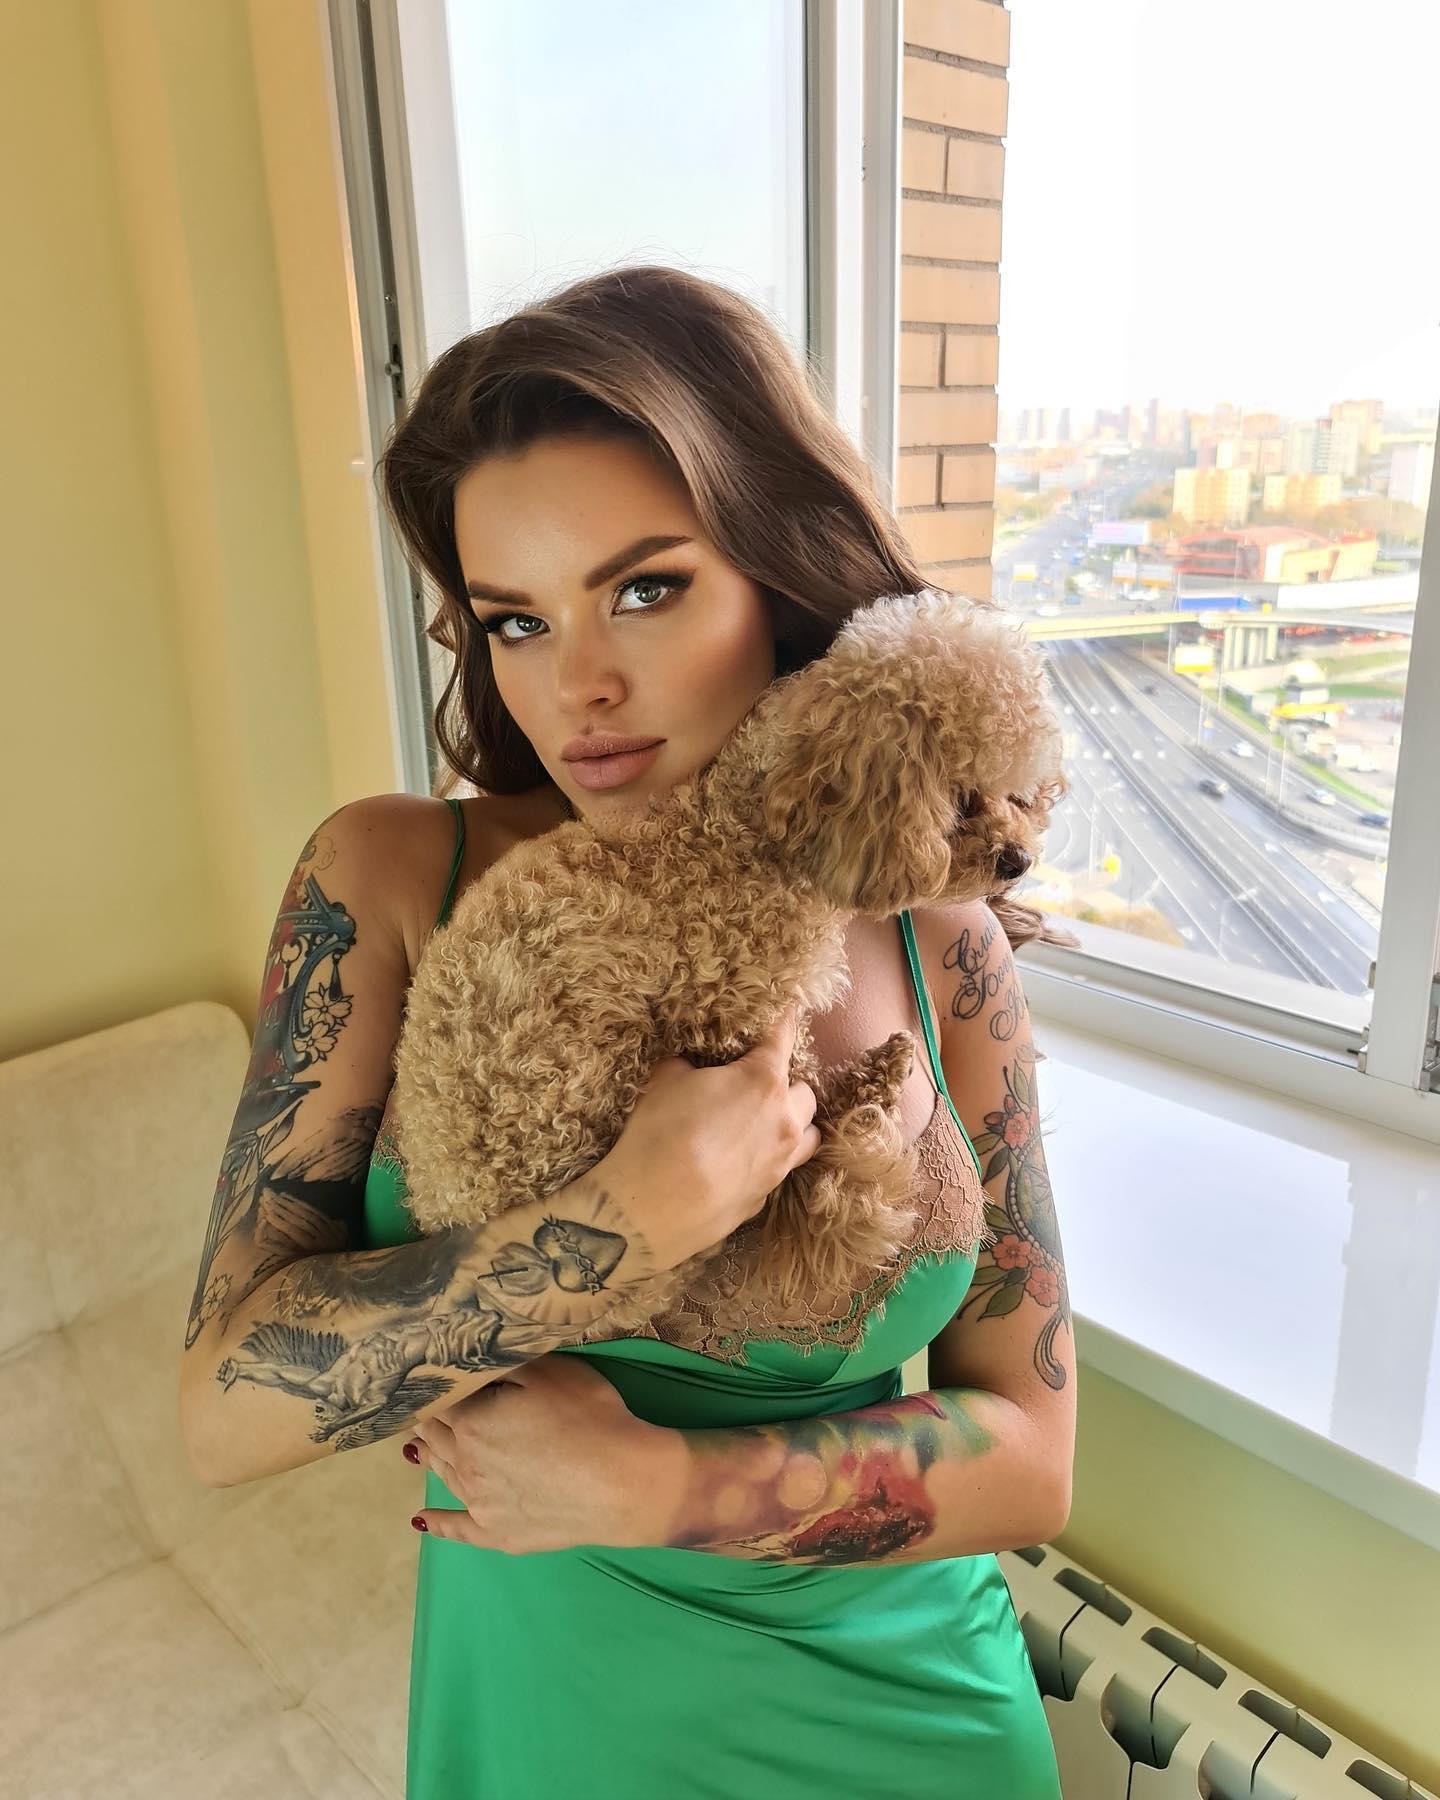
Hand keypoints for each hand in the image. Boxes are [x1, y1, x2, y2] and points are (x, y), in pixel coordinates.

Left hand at [402, 1353, 682, 1553]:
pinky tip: (420, 1521)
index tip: (424, 1380)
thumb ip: (500, 1365)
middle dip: (425, 1422)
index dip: (431, 1390)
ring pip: (444, 1475)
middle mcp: (465, 1463)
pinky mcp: (500, 1534)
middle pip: (435, 1438)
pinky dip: (437, 1523)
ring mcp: (480, 1504)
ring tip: (417, 1448)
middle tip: (416, 1410)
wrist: (622, 1483)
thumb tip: (464, 1364)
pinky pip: (458, 1530)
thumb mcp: (546, 1371)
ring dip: (429, 1458)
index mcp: (470, 1421)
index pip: (438, 1402)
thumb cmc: (588, 1417)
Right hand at [600, 1002, 822, 1278]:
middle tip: (756, 1082)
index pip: (784, 1036)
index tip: (790, 1008)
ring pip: (807, 1135)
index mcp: (763, 1081)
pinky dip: (769, 1158)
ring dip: (792, 1124)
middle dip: (785, 1083)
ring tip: (765, 1123)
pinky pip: (781, 1168)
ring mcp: (780, 1163)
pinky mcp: (766, 1196)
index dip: (785, 1018)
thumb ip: (689, 1064)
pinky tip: (741, 1160)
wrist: (649, 1209)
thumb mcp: (665, 1080)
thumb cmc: (659, 1134)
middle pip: (805, 1092)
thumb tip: (694, 1065)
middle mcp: (784, 1121)